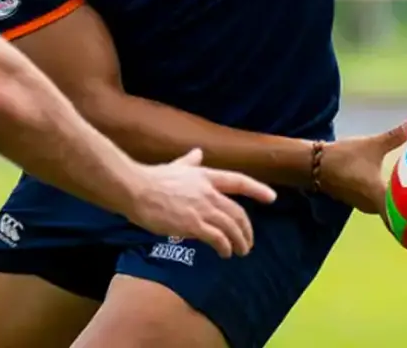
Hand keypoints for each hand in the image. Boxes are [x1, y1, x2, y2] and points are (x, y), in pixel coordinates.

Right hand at [126, 148, 276, 258]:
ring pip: (231, 227)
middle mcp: (209, 192)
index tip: (272, 198)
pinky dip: (225, 247)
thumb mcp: (176, 166)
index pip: (239, 181)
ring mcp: (202, 208)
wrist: (135, 189)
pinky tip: (224, 253)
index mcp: (206, 176)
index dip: (258, 189)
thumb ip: (190, 161)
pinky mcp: (193, 224)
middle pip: (238, 212)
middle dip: (247, 229)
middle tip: (248, 242)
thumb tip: (198, 152)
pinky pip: (217, 238)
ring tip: (240, 251)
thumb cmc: (152, 178)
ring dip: (239, 241)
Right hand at [314, 120, 406, 219]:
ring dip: (404, 208)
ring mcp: (367, 207)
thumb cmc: (344, 158)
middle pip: (401, 216)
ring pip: (391, 212)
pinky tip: (402, 195)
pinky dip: (393, 203)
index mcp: (380, 196)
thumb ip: (394, 136)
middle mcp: (375, 207)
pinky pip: (383, 207)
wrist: (315, 165)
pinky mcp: (362, 202)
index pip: (405, 214)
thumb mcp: (371, 145)